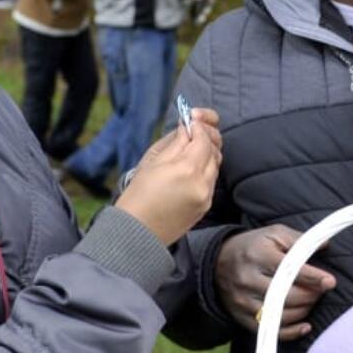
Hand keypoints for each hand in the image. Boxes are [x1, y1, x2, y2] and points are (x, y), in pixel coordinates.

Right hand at [115, 108, 221, 245]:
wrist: (136, 232)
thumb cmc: (138, 196)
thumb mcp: (152, 161)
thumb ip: (175, 142)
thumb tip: (187, 128)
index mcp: (187, 168)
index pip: (203, 139)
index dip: (198, 127)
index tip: (190, 120)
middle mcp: (202, 182)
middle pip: (214, 151)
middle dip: (205, 137)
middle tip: (193, 130)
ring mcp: (206, 196)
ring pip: (215, 165)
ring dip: (206, 153)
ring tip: (190, 148)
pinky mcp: (205, 207)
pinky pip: (211, 181)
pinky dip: (205, 169)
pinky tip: (191, 167)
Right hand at [214, 225, 335, 339]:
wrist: (217, 262)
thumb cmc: (253, 246)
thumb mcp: (274, 234)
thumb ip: (300, 239)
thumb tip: (325, 245)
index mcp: (257, 255)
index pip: (289, 270)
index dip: (313, 277)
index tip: (330, 282)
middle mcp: (248, 279)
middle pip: (287, 295)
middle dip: (311, 295)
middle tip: (322, 290)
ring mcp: (243, 301)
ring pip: (281, 315)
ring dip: (304, 311)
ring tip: (312, 301)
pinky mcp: (242, 317)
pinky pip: (271, 331)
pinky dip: (292, 332)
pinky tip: (306, 325)